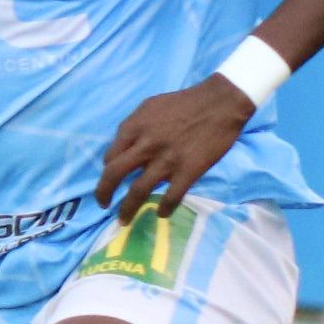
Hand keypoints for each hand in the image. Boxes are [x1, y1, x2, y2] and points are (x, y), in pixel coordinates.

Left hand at [97, 78, 254, 221]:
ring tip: (124, 220)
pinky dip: (164, 209)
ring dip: (128, 209)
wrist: (219, 103)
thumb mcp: (150, 106)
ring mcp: (166, 160)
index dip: (107, 170)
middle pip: (114, 175)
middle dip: (104, 193)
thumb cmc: (184, 103)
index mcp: (135, 127)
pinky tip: (161, 214)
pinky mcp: (188, 171)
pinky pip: (171, 197)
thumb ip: (134, 126)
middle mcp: (146, 145)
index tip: (111, 179)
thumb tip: (123, 147)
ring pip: (138, 192)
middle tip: (104, 205)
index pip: (110, 156)